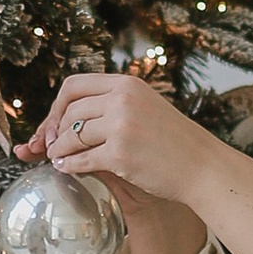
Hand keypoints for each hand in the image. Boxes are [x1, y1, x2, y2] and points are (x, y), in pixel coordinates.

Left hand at [22, 74, 252, 253]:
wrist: (202, 166)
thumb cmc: (173, 140)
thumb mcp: (145, 106)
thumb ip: (112, 104)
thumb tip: (67, 118)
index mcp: (126, 84)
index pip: (74, 85)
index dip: (56, 106)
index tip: (53, 124)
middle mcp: (122, 100)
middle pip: (69, 111)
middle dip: (54, 130)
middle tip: (50, 146)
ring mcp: (120, 127)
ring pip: (71, 136)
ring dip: (59, 150)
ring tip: (57, 158)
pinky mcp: (120, 154)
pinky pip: (81, 160)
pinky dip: (69, 166)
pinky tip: (66, 169)